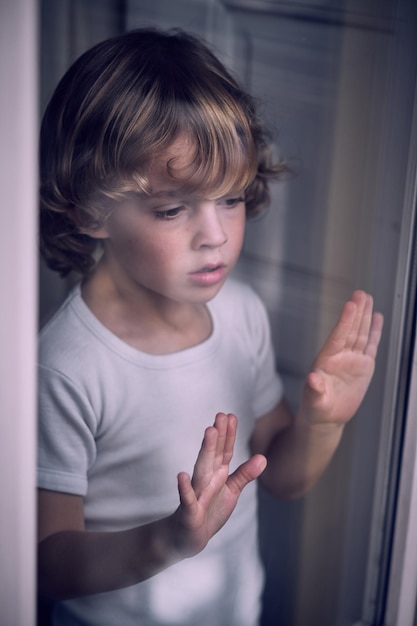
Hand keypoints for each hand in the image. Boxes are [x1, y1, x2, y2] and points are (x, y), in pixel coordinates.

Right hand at [172, 413, 265, 556]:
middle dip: (218, 435)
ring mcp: (197, 494)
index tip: (231, 415)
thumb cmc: (210, 511)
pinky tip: (182, 475)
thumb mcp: (231, 491)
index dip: (228, 434)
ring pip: (201, 470)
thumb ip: (245, 474)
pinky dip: (185, 488)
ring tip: (209, 432)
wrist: (187, 537)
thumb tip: (263, 458)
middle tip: (221, 415)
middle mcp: (206, 480)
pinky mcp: (189, 512)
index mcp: (217, 474)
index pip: (224, 451)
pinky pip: (187, 499)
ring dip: (206, 451)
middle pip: (213, 455)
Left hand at [301, 290, 382, 425]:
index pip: (338, 336)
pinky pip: (370, 346)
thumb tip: (312, 378)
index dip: (345, 321)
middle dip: (357, 312)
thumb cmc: (315, 408)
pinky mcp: (363, 366)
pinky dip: (374, 332)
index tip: (350, 305)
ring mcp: (352, 360)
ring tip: (368, 298)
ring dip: (365, 316)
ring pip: (361, 334)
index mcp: (327, 360)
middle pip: (351, 330)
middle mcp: (340, 356)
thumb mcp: (314, 401)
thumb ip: (314, 390)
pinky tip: (376, 318)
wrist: (325, 418)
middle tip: (361, 293)